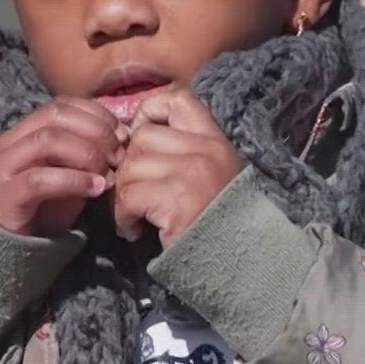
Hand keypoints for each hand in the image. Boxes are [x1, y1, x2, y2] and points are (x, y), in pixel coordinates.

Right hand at [0, 97, 124, 235]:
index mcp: (22, 133)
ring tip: (108, 172)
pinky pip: (40, 179)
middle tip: (118, 154)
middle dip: (95, 131)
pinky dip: (74, 180)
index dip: (94, 114)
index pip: (59, 105)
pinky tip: (95, 189)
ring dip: (87, 153)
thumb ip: (83, 156)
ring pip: (47, 141)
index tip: (120, 133)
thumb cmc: (38, 211)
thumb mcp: (65, 176)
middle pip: (55, 116)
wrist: (2, 250)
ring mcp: (2, 167)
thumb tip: (119, 140)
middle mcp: (8, 143)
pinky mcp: (5, 195)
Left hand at [115, 88, 242, 245]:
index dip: (149, 114)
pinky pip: (129, 196)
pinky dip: (124, 217)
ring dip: (124, 196)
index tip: (141, 145)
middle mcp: (207, 150)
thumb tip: (127, 140)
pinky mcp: (177, 200)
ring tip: (135, 217)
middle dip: (129, 168)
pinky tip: (135, 230)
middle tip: (134, 195)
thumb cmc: (217, 224)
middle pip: (143, 137)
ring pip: (131, 167)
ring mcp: (193, 173)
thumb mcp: (209, 176)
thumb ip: (179, 153)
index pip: (176, 99)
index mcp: (216, 141)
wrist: (240, 264)